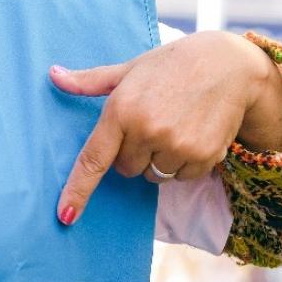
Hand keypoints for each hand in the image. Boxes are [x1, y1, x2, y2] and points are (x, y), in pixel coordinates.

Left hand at [50, 31, 281, 223]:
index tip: (65, 216)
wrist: (227, 64)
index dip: (77, 191)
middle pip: (126, 170)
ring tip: (175, 125)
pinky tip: (193, 133)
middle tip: (151, 123)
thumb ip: (90, 81)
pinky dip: (184, 163)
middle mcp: (147, 130)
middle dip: (133, 154)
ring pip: (153, 176)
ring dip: (160, 159)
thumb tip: (53, 76)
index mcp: (122, 110)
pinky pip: (181, 178)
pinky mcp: (202, 156)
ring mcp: (176, 145)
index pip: (93, 160)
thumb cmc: (172, 64)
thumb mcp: (130, 69)